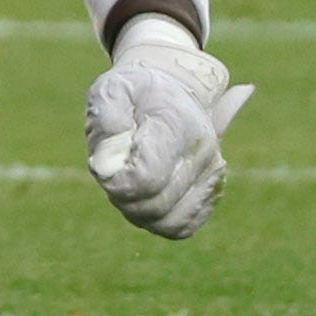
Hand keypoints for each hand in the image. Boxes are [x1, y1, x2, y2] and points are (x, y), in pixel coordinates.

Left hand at [82, 15, 252, 239]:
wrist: (172, 88)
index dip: (116, 181)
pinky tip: (145, 196)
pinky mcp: (210, 194)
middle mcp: (202, 153)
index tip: (105, 163)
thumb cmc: (135, 91)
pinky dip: (156, 220)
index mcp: (177, 125)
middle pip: (154, 205)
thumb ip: (107, 117)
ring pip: (167, 222)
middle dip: (122, 197)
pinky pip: (181, 227)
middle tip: (113, 170)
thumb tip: (106, 160)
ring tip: (128, 181)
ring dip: (138, 211)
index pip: (145, 179)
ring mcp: (210, 175)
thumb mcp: (113, 89)